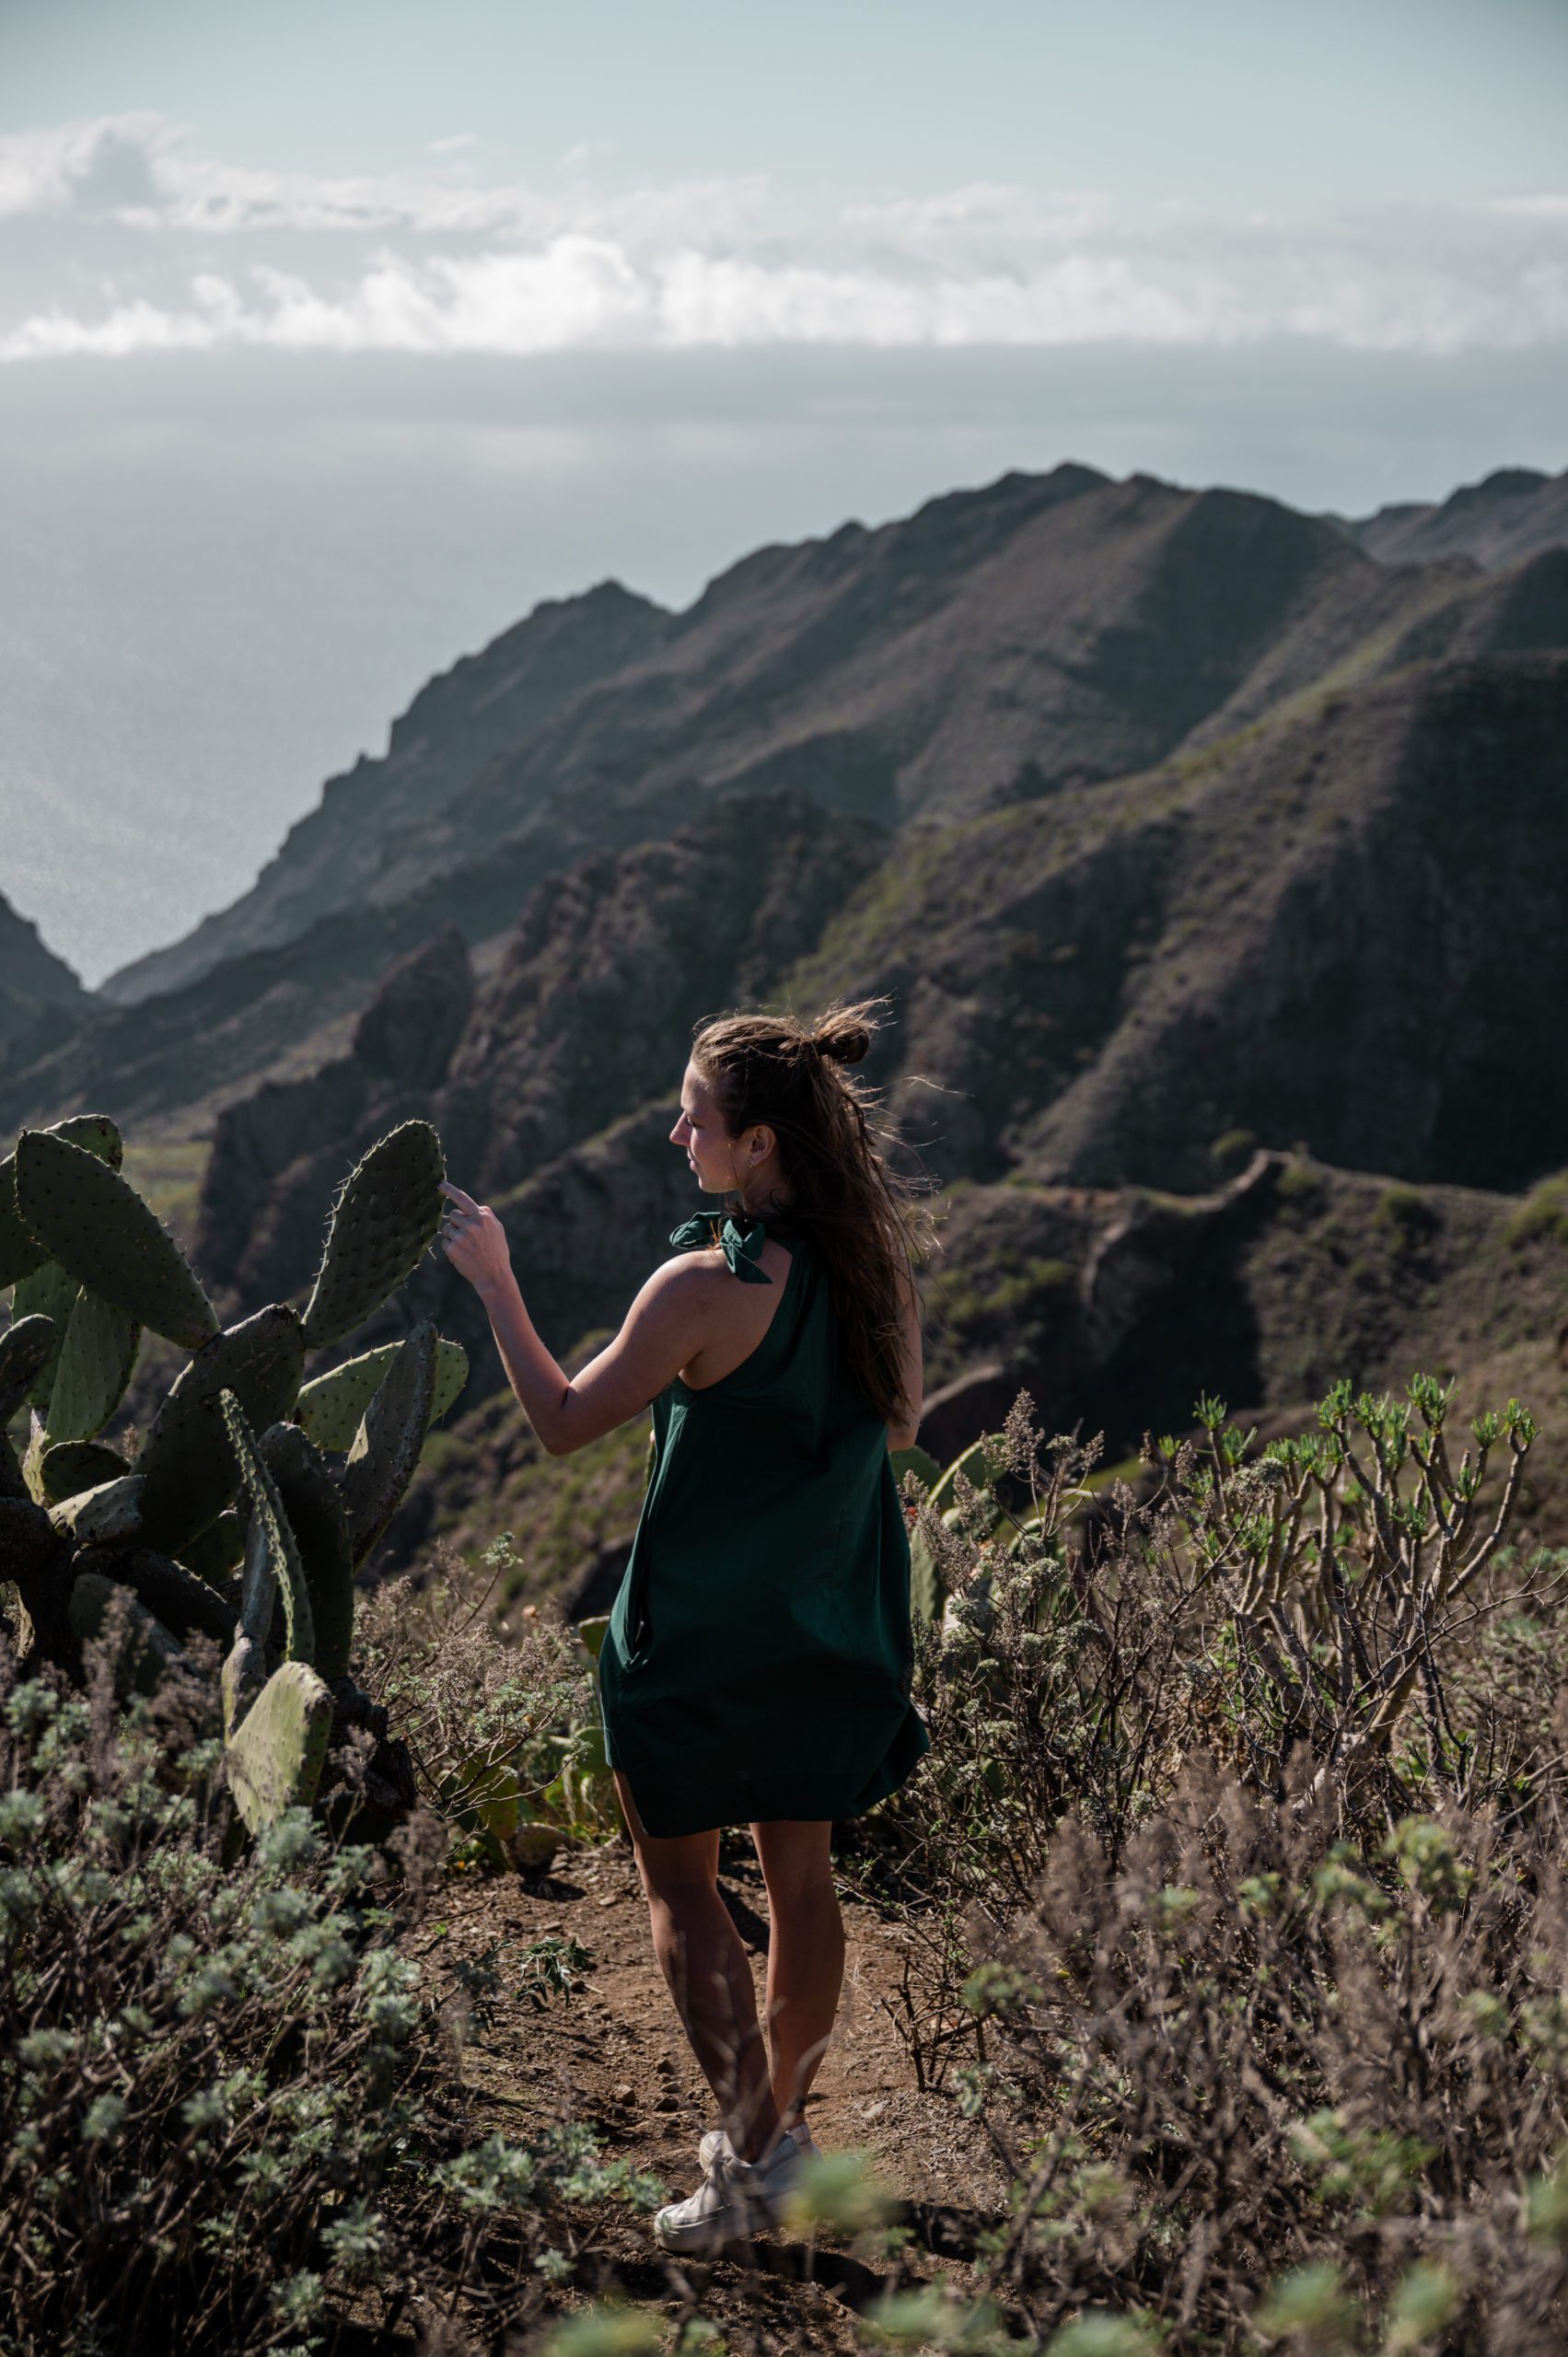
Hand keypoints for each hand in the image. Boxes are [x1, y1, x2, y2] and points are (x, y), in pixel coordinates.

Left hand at [437, 1182, 514, 1299]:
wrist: (494, 1275)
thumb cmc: (496, 1251)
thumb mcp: (497, 1229)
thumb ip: (485, 1215)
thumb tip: (475, 1206)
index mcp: (482, 1217)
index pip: (462, 1198)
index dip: (449, 1190)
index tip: (438, 1184)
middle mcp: (471, 1224)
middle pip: (452, 1214)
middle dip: (456, 1222)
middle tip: (467, 1235)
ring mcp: (461, 1237)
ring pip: (447, 1228)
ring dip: (453, 1235)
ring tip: (467, 1247)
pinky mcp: (453, 1249)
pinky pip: (445, 1242)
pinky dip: (451, 1247)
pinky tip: (462, 1254)